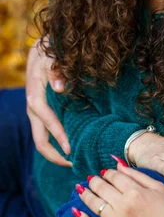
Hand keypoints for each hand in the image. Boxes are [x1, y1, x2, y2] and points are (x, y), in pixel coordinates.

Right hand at [26, 38, 70, 165]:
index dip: (58, 135)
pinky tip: (74, 148)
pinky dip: (59, 143)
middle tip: (75, 164)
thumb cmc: (48, 53)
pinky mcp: (44, 114)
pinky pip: (48, 133)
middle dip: (55, 155)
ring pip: (43, 140)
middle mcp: (34, 109)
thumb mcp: (51, 57)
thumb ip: (56, 70)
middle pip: (40, 140)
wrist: (41, 52)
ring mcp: (38, 114)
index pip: (46, 120)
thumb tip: (61, 87)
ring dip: (57, 153)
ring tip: (76, 161)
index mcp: (35, 97)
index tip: (71, 148)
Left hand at [75, 168, 163, 216]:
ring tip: (81, 188)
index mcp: (135, 191)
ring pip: (93, 203)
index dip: (108, 172)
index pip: (113, 176)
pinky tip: (75, 211)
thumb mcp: (158, 186)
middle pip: (100, 187)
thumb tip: (117, 164)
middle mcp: (123, 205)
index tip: (107, 173)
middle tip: (92, 179)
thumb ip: (136, 174)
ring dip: (84, 194)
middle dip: (94, 181)